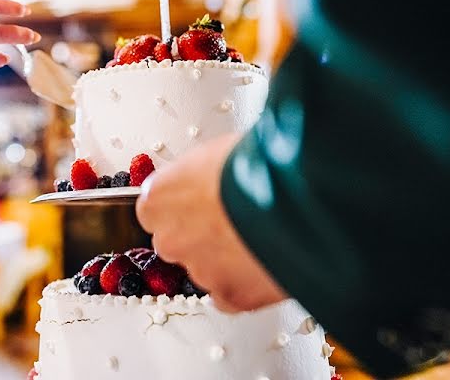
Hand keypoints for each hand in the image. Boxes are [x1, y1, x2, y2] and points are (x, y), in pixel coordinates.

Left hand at [136, 133, 287, 311]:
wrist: (293, 199)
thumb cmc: (256, 166)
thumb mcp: (216, 152)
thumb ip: (198, 175)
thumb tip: (207, 178)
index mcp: (159, 199)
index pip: (156, 209)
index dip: (182, 207)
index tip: (200, 203)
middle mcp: (170, 238)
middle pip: (176, 242)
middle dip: (200, 235)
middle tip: (232, 221)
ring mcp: (198, 271)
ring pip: (205, 269)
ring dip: (225, 258)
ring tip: (259, 237)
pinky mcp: (229, 295)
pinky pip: (231, 293)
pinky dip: (245, 283)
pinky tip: (265, 261)